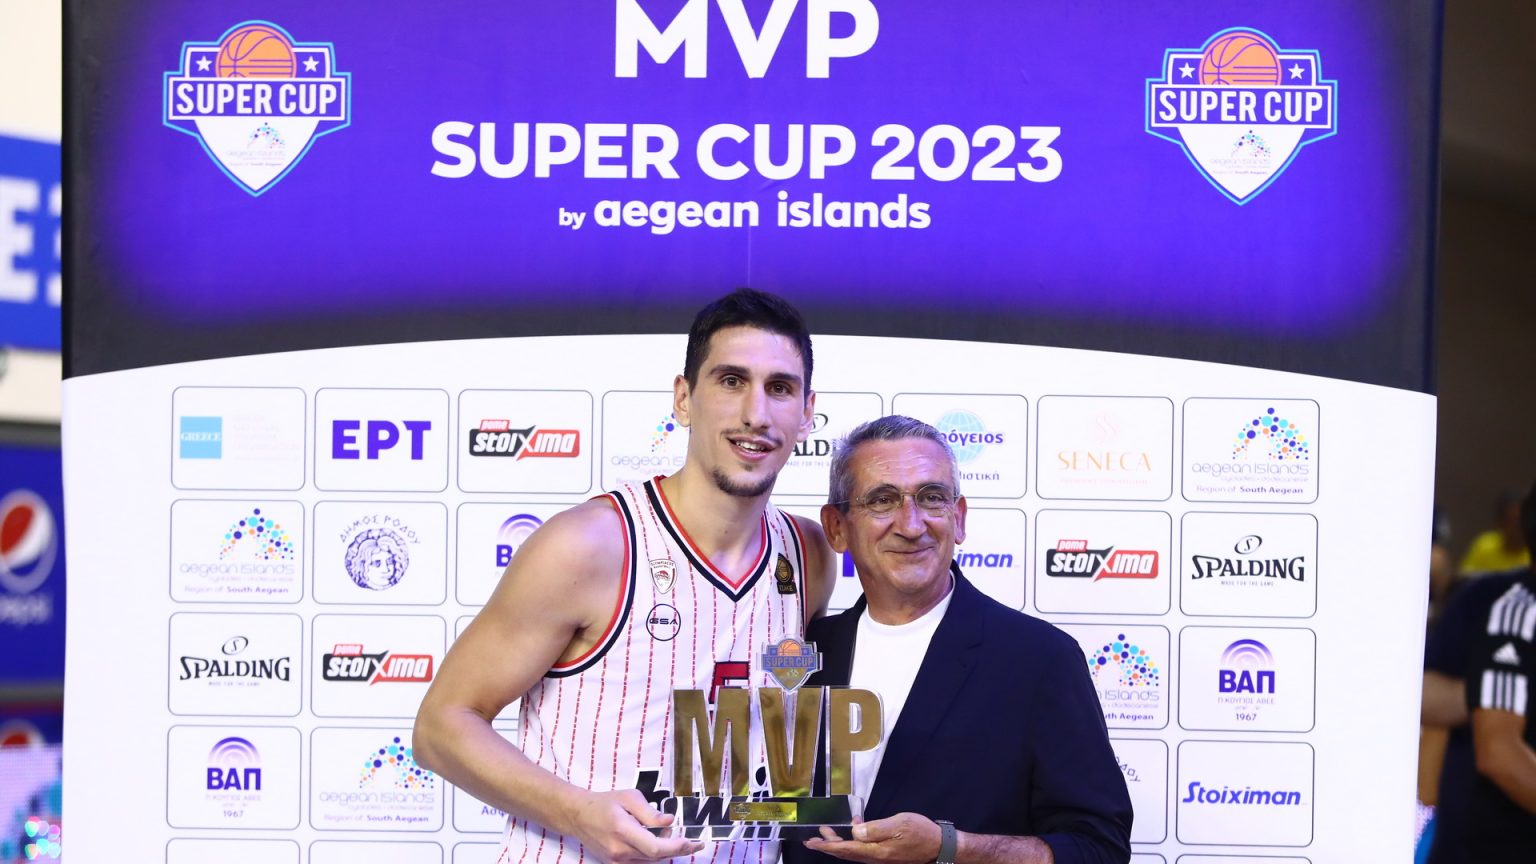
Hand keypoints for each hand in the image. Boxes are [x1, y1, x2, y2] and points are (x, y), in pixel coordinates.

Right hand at [567, 788, 705, 862]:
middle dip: (678, 849)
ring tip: (673, 837)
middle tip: (695, 842)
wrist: (579, 816)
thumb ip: (650, 812)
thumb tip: (669, 821)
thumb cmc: (605, 803)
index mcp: (623, 831)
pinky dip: (653, 856)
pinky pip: (641, 863)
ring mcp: (616, 861)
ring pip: (650, 862)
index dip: (677, 847)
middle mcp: (620, 851)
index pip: (655, 848)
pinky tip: (658, 844)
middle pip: (656, 857)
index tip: (693, 842)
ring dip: (665, 852)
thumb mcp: (629, 798)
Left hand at [803, 813, 942, 863]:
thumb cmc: (920, 833)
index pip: (845, 849)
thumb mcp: (898, 825)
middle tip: (812, 838)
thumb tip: (855, 832)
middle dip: (828, 845)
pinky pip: (862, 850)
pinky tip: (854, 830)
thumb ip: (875, 829)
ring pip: (853, 852)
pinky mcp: (885, 854)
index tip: (812, 842)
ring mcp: (880, 857)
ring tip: (827, 833)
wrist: (939, 846)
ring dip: (838, 843)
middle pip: (845, 853)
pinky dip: (852, 842)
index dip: (827, 845)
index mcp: (875, 851)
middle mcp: (874, 857)